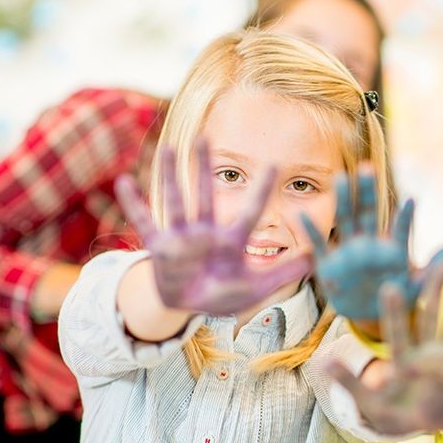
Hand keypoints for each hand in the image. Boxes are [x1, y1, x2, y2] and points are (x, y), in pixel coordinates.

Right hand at [115, 139, 310, 315]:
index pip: (250, 211)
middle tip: (205, 136)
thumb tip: (318, 258)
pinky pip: (145, 222)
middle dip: (204, 167)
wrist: (191, 306)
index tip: (274, 164)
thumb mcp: (257, 287)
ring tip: (169, 149)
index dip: (261, 190)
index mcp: (231, 240)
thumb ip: (284, 274)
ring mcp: (182, 238)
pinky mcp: (161, 248)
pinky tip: (124, 181)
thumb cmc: (225, 294)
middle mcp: (206, 232)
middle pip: (206, 194)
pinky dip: (134, 204)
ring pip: (176, 202)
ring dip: (171, 177)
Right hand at [302, 168, 442, 319]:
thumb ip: (434, 269)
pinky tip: (301, 214)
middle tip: (368, 167)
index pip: (400, 230)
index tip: (411, 201)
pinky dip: (311, 232)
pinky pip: (318, 246)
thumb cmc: (395, 298)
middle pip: (369, 214)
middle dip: (368, 191)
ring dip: (343, 200)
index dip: (405, 217)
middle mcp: (369, 245)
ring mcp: (348, 252)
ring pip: (345, 221)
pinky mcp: (329, 266)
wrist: (368, 315)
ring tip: (341, 178)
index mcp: (392, 251)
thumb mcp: (417, 288)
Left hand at [327, 266, 442, 434]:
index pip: (398, 330)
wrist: (417, 425)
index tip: (391, 284)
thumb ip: (351, 383)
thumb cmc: (392, 413)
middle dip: (433, 287)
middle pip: (430, 313)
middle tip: (435, 259)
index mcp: (402, 357)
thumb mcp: (369, 402)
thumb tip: (323, 362)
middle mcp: (425, 349)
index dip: (395, 311)